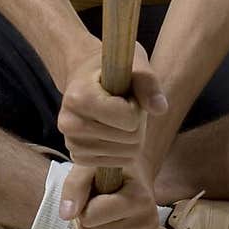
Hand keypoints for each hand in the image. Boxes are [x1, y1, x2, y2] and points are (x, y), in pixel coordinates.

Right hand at [57, 40, 167, 170]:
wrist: (85, 79)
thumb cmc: (112, 70)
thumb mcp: (134, 66)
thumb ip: (148, 84)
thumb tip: (160, 108)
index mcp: (78, 97)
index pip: (129, 118)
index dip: (136, 105)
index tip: (126, 93)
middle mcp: (69, 122)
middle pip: (130, 138)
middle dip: (136, 122)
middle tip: (123, 105)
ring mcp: (71, 142)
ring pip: (125, 154)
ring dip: (130, 136)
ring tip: (117, 116)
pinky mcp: (77, 156)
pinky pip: (116, 163)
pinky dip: (122, 149)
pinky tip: (112, 131)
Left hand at [61, 161, 160, 228]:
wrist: (136, 178)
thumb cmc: (113, 170)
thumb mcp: (90, 167)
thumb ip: (76, 185)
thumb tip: (66, 214)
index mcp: (140, 198)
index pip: (90, 217)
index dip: (82, 204)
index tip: (93, 192)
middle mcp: (148, 221)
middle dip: (82, 220)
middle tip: (93, 205)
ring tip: (99, 215)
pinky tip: (105, 227)